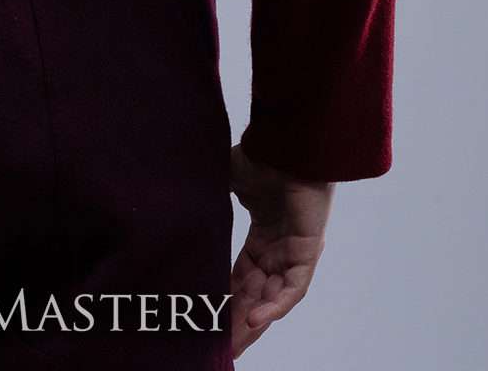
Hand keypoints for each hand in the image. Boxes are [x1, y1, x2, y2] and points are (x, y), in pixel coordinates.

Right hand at [228, 142, 333, 357]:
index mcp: (263, 235)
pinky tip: (254, 320)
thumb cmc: (261, 154)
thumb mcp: (229, 182)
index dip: (226, 300)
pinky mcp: (308, 250)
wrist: (287, 140)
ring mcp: (295, 251)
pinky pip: (292, 288)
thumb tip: (179, 200)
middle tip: (220, 347)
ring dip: (253, 323)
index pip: (242, 278)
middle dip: (237, 322)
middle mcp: (280, 249)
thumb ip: (211, 198)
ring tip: (232, 345)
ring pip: (272, 299)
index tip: (208, 319)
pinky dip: (274, 306)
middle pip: (256, 296)